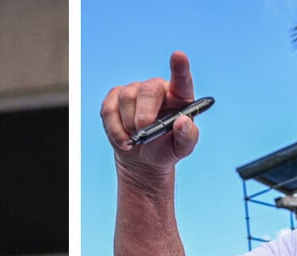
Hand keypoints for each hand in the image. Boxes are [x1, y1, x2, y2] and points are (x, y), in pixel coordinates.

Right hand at [100, 51, 199, 172]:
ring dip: (129, 124)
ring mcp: (134, 91)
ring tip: (135, 139)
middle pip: (148, 89)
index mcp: (179, 96)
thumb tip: (183, 122)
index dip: (180, 66)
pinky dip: (115, 129)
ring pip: (126, 98)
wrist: (144, 159)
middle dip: (144, 113)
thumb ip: (187, 136)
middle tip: (143, 132)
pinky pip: (109, 109)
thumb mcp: (182, 147)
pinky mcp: (115, 99)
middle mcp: (157, 88)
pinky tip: (124, 140)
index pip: (181, 78)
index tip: (178, 55)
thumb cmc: (166, 148)